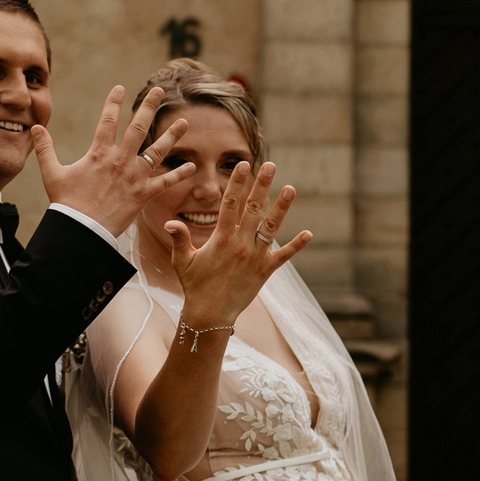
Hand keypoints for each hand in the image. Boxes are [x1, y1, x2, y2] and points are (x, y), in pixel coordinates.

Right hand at [32, 86, 198, 234]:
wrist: (81, 230)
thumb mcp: (52, 174)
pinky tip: (191, 166)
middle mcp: (120, 160)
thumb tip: (35, 127)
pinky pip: (165, 182)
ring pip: (157, 151)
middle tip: (159, 91)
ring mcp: (134, 177)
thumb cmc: (66, 204)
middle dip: (149, 106)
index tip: (120, 88)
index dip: (113, 102)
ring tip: (183, 122)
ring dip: (172, 136)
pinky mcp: (143, 194)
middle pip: (139, 127)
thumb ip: (46, 149)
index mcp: (99, 153)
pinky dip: (179, 174)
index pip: (107, 120)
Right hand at [167, 159, 310, 326]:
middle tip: (271, 166)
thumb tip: (170, 222)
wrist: (211, 314)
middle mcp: (241, 245)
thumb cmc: (194, 285)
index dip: (237, 183)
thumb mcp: (181, 261)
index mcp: (221, 239)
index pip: (230, 204)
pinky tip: (308, 234)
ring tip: (291, 188)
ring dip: (282, 207)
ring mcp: (255, 257)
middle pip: (253, 209)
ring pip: (271, 227)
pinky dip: (296, 246)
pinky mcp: (266, 271)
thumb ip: (179, 239)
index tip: (243, 165)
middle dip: (262, 185)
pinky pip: (284, 256)